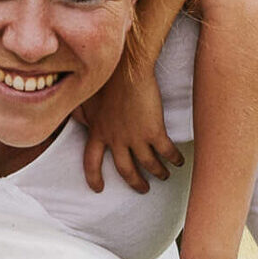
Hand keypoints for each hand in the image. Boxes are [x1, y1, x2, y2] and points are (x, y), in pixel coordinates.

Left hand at [78, 68, 182, 192]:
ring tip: (164, 176)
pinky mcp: (154, 131)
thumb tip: (78, 121)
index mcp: (98, 131)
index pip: (91, 161)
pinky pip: (166, 152)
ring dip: (157, 172)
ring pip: (148, 164)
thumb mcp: (87, 99)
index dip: (94, 177)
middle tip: (142, 188)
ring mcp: (135, 137)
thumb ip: (82, 114)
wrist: (127, 69)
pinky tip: (179, 161)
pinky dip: (174, 159)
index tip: (98, 188)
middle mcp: (115, 139)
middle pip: (124, 169)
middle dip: (134, 182)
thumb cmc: (106, 78)